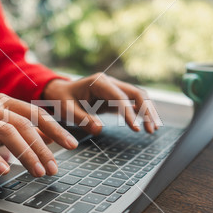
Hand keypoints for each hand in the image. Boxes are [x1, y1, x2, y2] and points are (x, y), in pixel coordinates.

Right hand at [0, 93, 78, 176]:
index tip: (72, 144)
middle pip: (24, 125)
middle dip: (42, 148)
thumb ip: (23, 131)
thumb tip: (49, 139)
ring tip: (37, 172)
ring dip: (25, 154)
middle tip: (54, 168)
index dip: (56, 129)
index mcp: (5, 102)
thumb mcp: (0, 128)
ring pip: (6, 133)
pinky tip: (4, 171)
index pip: (36, 114)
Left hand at [42, 73, 158, 134]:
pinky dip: (141, 113)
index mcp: (99, 82)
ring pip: (138, 97)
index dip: (129, 113)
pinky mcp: (115, 98)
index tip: (136, 128)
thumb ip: (81, 119)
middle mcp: (110, 82)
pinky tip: (147, 124)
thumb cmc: (62, 100)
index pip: (120, 97)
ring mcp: (114, 89)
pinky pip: (132, 104)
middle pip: (136, 93)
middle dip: (146, 111)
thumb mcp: (66, 110)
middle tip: (150, 129)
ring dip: (148, 112)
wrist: (59, 93)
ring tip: (152, 129)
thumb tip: (99, 130)